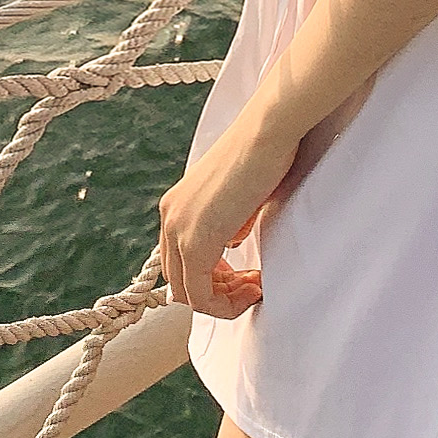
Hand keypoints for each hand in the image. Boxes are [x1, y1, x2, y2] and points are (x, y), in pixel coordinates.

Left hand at [157, 94, 300, 319]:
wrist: (267, 132)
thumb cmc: (261, 156)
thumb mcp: (236, 198)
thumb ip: (225, 223)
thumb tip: (230, 244)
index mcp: (176, 204)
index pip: (180, 262)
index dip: (214, 280)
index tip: (246, 276)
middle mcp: (170, 215)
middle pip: (179, 282)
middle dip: (218, 294)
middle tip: (252, 286)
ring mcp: (179, 228)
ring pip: (187, 294)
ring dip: (223, 302)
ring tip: (255, 288)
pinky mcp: (196, 241)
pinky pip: (200, 296)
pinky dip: (225, 304)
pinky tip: (253, 289)